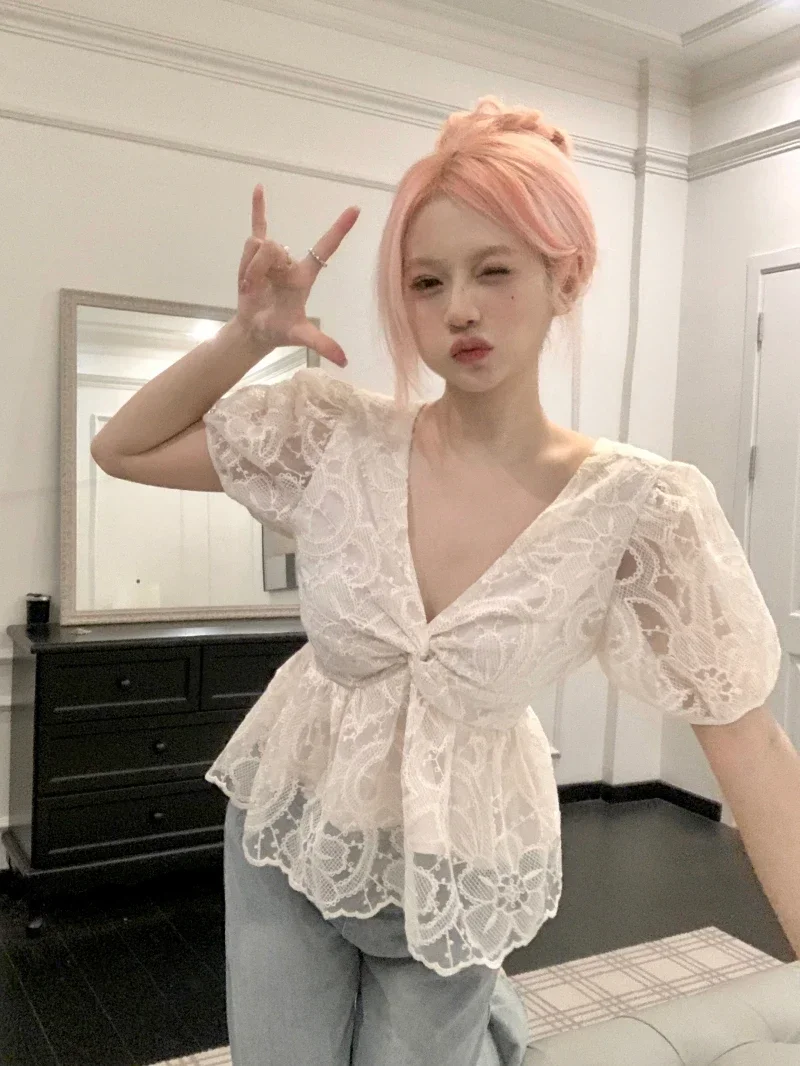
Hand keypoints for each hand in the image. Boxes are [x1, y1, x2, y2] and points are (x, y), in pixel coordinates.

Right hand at [236, 185, 359, 366]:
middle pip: (275, 248)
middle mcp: (291, 261)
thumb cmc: (280, 331)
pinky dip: (258, 208)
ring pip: (258, 245)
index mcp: (306, 274)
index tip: (355, 209)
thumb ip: (322, 344)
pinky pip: (258, 226)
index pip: (325, 247)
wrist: (255, 329)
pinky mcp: (255, 256)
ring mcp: (273, 257)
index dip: (339, 229)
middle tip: (255, 290)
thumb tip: (344, 361)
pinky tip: (259, 188)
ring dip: (248, 267)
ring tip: (250, 287)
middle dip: (259, 268)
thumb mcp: (301, 336)